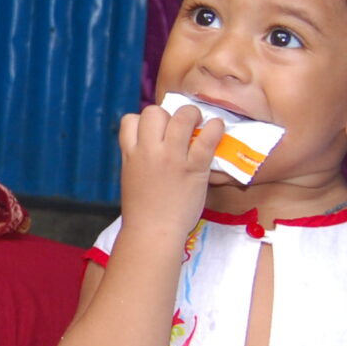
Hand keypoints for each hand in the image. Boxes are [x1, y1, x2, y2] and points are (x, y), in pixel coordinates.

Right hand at [116, 103, 226, 245]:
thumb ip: (138, 159)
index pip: (130, 120)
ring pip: (181, 117)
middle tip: (178, 127)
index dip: (142, 121)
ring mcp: (172, 158)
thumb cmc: (142, 212)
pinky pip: (207, 138)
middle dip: (166, 114)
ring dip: (191, 114)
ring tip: (198, 122)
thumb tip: (153, 146)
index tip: (154, 131)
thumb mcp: (130, 178)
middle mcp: (149, 152)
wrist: (153, 233)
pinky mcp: (194, 168)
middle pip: (154, 112)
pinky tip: (216, 128)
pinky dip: (214, 128)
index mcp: (131, 154)